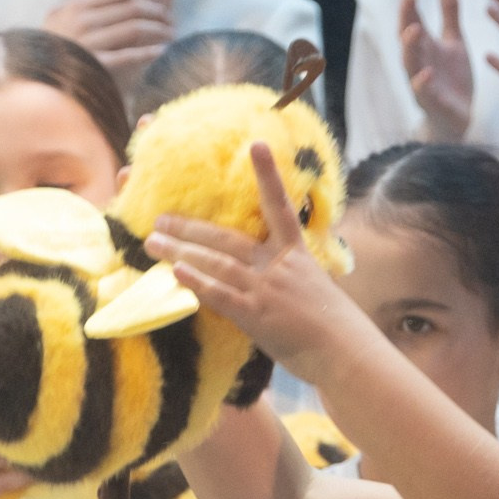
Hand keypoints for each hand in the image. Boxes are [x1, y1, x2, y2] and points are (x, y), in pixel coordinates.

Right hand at [43, 0, 174, 83]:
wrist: (40, 76)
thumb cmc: (64, 44)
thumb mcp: (81, 17)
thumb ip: (115, 2)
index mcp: (79, 6)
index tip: (163, 5)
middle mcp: (82, 21)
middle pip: (133, 8)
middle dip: (159, 13)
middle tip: (172, 21)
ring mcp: (87, 43)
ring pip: (134, 28)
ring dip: (159, 30)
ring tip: (171, 35)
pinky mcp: (93, 65)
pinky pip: (126, 56)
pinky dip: (147, 52)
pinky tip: (161, 51)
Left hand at [145, 142, 369, 378]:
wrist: (345, 353)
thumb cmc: (332, 325)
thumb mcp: (314, 288)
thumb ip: (287, 274)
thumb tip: (264, 271)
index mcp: (296, 255)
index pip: (280, 207)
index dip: (269, 175)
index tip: (257, 145)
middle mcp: (279, 266)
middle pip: (228, 239)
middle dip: (191, 228)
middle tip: (160, 218)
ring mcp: (266, 290)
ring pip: (217, 264)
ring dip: (181, 252)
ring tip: (153, 244)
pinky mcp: (257, 315)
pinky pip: (220, 295)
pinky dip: (196, 283)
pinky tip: (175, 273)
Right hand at [400, 0, 472, 141]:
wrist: (459, 117)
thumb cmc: (452, 78)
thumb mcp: (455, 40)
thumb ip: (449, 12)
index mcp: (424, 45)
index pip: (412, 18)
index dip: (410, 1)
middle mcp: (418, 60)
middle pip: (406, 35)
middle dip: (406, 16)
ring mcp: (421, 81)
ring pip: (410, 62)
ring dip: (410, 46)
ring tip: (414, 29)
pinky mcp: (431, 101)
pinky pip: (423, 91)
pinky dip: (422, 82)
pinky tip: (427, 72)